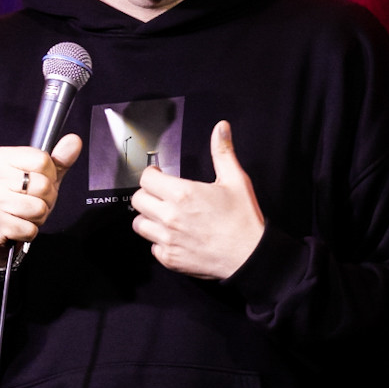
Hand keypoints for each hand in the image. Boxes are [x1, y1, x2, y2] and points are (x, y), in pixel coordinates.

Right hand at [0, 134, 84, 264]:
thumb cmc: (19, 199)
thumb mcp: (40, 176)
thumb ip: (59, 160)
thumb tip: (74, 140)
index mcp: (1, 158)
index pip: (42, 160)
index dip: (50, 175)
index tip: (39, 181)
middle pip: (43, 185)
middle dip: (47, 199)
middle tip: (34, 201)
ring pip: (38, 208)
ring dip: (39, 216)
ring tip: (26, 214)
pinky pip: (29, 229)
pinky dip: (29, 231)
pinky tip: (19, 225)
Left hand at [131, 120, 264, 278]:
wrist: (250, 256)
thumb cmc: (243, 220)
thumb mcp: (236, 180)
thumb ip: (223, 152)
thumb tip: (221, 128)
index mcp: (183, 194)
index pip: (146, 179)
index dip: (152, 174)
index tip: (159, 176)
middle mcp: (170, 217)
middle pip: (138, 200)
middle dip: (147, 194)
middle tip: (160, 195)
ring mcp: (168, 240)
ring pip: (139, 224)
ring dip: (149, 218)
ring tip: (164, 216)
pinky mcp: (170, 259)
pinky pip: (152, 247)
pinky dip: (159, 241)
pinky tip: (175, 236)